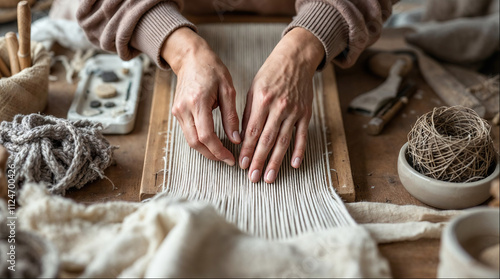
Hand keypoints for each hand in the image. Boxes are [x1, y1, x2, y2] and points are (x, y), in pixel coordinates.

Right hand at [161, 27, 240, 165]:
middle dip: (211, 155)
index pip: (206, 136)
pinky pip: (187, 132)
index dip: (218, 151)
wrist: (191, 58)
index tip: (230, 158)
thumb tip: (235, 139)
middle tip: (227, 159)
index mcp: (198, 102)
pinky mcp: (176, 112)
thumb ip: (231, 116)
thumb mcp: (228, 90)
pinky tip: (212, 142)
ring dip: (205, 150)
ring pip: (190, 140)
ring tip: (221, 153)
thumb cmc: (212, 69)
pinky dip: (199, 141)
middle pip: (195, 143)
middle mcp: (184, 109)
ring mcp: (177, 111)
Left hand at [239, 28, 324, 182]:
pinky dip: (299, 151)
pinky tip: (294, 164)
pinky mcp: (305, 113)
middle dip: (258, 160)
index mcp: (262, 100)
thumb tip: (243, 137)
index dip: (247, 149)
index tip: (241, 164)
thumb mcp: (254, 89)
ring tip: (269, 177)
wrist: (295, 59)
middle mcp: (278, 107)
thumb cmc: (270, 74)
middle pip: (267, 139)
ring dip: (276, 161)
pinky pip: (302, 135)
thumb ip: (249, 113)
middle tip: (252, 177)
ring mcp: (294, 111)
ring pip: (283, 141)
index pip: (252, 130)